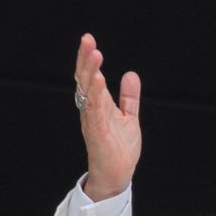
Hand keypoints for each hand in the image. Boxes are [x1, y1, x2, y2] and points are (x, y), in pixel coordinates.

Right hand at [74, 33, 141, 200]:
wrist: (117, 175)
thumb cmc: (119, 149)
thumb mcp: (129, 117)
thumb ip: (129, 97)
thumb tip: (130, 74)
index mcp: (98, 104)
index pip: (90, 77)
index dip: (88, 59)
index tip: (89, 40)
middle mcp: (91, 110)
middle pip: (85, 80)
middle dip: (85, 59)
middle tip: (87, 40)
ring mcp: (92, 120)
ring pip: (88, 92)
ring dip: (90, 72)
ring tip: (95, 54)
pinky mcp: (96, 132)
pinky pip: (94, 110)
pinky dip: (95, 95)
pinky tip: (98, 81)